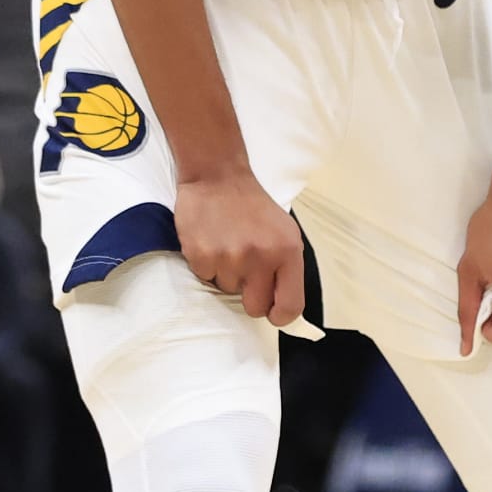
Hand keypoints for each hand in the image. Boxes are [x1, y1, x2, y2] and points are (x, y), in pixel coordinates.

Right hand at [175, 169, 303, 326]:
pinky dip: (208, 265)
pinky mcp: (202, 256)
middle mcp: (260, 258)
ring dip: (227, 275)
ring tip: (228, 245)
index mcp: (287, 252)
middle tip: (246, 272)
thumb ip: (287, 269)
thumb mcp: (285, 232)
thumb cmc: (252, 207)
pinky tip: (212, 242)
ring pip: (227, 291)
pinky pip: (206, 278)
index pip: (290, 305)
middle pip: (255, 307)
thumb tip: (282, 306)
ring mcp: (229, 258)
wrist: (217, 176)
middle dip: (250, 296)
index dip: (281, 315)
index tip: (273, 313)